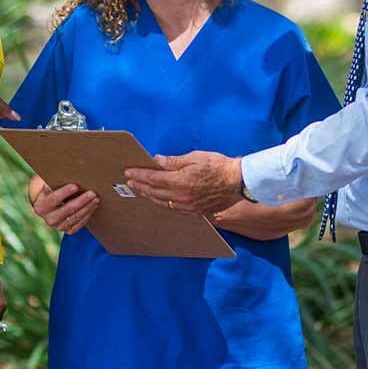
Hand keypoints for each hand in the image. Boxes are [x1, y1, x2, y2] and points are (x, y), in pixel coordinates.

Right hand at [30, 175, 98, 234]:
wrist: (52, 206)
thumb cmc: (52, 191)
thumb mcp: (49, 185)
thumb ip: (54, 182)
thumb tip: (66, 175)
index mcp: (40, 207)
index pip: (53, 199)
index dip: (64, 192)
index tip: (75, 186)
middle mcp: (48, 219)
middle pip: (67, 210)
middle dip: (81, 201)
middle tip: (92, 193)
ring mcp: (58, 227)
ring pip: (75, 217)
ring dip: (87, 207)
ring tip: (96, 198)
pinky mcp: (68, 230)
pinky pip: (79, 224)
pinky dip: (87, 215)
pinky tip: (93, 206)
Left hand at [124, 151, 242, 216]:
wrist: (238, 182)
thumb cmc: (219, 166)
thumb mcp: (195, 157)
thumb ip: (174, 161)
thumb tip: (157, 161)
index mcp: (181, 182)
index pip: (154, 179)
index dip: (140, 175)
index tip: (129, 171)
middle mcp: (182, 197)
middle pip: (154, 192)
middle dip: (140, 186)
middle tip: (129, 181)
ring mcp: (188, 206)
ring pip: (162, 202)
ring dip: (148, 195)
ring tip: (140, 190)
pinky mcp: (194, 211)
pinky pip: (172, 208)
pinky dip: (162, 202)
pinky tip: (158, 198)